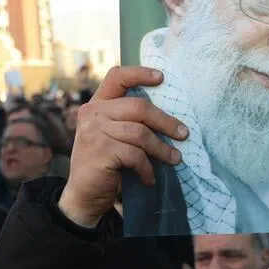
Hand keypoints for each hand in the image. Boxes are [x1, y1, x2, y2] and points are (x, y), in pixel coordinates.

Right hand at [58, 66, 187, 227]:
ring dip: (162, 149)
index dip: (140, 73)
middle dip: (166, 121)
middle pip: (139, 107)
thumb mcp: (112, 136)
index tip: (162, 77)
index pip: (117, 77)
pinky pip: (135, 155)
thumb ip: (127, 121)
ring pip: (140, 133)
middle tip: (184, 134)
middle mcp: (93, 113)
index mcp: (97, 105)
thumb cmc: (105, 164)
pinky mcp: (100, 151)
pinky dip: (147, 168)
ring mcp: (94, 131)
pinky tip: (150, 178)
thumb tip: (167, 116)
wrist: (84, 195)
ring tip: (175, 159)